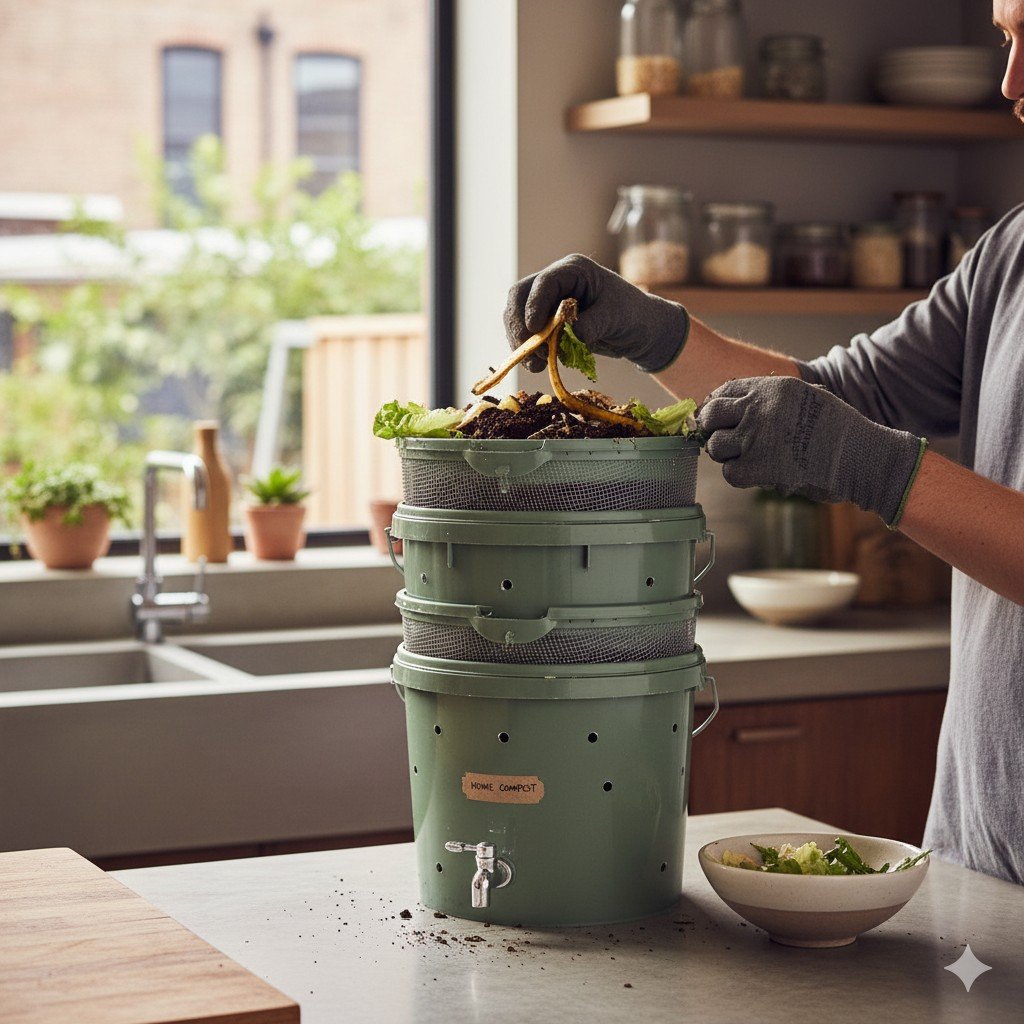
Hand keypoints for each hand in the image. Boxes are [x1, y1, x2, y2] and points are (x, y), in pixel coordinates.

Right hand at [503, 254, 689, 372]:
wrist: (638, 330)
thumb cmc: (631, 315)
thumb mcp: (616, 317)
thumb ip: (595, 323)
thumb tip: (574, 334)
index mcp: (574, 270)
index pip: (544, 282)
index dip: (534, 305)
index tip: (534, 330)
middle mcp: (556, 281)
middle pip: (520, 295)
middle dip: (518, 324)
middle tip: (527, 351)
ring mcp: (547, 300)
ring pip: (517, 314)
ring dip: (520, 340)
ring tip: (535, 364)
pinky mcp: (545, 320)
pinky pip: (526, 332)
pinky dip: (527, 348)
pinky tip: (537, 365)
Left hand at [698, 376, 926, 525]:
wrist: (861, 456)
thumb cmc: (840, 431)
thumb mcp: (808, 398)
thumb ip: (775, 400)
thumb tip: (741, 409)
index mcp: (772, 388)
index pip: (725, 391)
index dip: (716, 406)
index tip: (718, 419)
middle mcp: (759, 407)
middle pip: (711, 415)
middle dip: (715, 430)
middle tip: (727, 442)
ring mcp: (755, 436)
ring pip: (716, 446)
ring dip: (728, 456)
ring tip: (749, 459)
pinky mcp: (757, 465)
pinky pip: (729, 473)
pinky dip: (740, 477)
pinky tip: (758, 474)